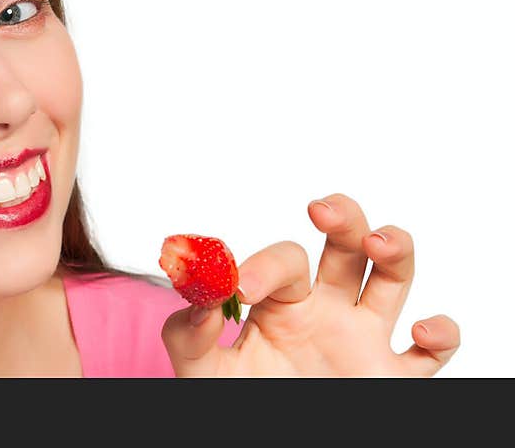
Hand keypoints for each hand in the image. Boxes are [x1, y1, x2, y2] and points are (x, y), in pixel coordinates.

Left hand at [161, 193, 459, 376]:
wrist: (266, 444)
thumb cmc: (241, 404)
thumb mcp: (204, 370)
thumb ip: (192, 333)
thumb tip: (200, 297)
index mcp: (281, 303)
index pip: (285, 261)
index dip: (265, 264)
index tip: (242, 287)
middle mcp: (325, 311)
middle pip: (346, 244)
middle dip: (342, 216)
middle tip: (319, 211)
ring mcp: (362, 340)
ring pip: (394, 275)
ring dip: (396, 247)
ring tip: (379, 243)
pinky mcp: (393, 378)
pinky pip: (434, 351)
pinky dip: (442, 333)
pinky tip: (420, 332)